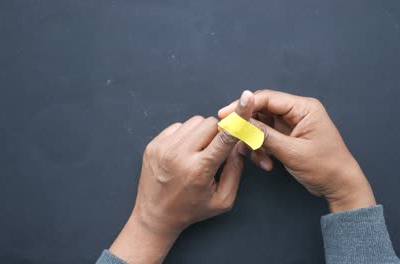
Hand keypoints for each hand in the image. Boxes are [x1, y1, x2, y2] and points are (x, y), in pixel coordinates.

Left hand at [110, 91, 254, 263]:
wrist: (155, 216)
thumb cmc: (192, 210)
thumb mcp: (223, 199)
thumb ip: (236, 169)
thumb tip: (240, 143)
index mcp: (199, 170)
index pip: (224, 136)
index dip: (238, 116)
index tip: (246, 98)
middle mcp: (179, 156)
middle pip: (210, 124)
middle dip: (219, 132)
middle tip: (215, 150)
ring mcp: (163, 148)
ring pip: (195, 122)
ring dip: (203, 133)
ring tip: (198, 153)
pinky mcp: (153, 145)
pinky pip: (178, 126)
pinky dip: (187, 135)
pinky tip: (184, 152)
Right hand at [219, 89, 375, 212]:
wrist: (339, 186)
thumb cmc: (325, 167)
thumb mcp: (292, 151)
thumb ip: (265, 135)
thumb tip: (241, 122)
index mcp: (303, 108)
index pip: (267, 98)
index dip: (244, 105)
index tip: (225, 115)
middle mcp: (297, 112)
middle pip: (262, 110)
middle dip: (248, 126)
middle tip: (234, 137)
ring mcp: (291, 125)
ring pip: (261, 125)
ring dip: (256, 142)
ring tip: (260, 159)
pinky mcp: (287, 136)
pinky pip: (266, 137)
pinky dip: (262, 149)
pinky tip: (267, 163)